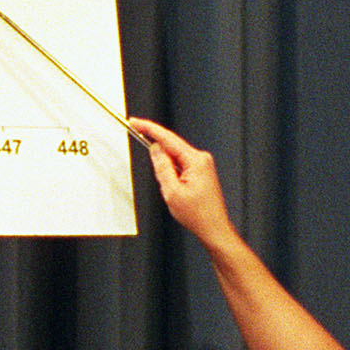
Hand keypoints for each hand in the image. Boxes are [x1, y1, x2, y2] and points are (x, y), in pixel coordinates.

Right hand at [128, 118, 239, 248]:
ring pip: (175, 160)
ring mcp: (203, 164)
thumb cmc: (197, 214)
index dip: (149, 129)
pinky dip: (174, 176)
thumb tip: (155, 149)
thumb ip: (162, 167)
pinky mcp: (202, 171)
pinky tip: (179, 192)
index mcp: (195, 160)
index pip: (168, 138)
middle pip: (171, 149)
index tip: (136, 122)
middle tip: (164, 185)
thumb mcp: (172, 191)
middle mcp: (201, 158)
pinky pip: (181, 166)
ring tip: (177, 195)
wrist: (213, 227)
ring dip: (168, 174)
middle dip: (160, 163)